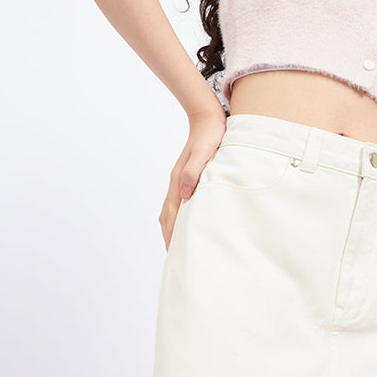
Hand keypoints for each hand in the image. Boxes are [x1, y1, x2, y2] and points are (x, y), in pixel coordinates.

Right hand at [159, 106, 226, 249]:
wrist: (208, 119)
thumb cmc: (210, 137)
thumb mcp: (204, 154)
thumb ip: (193, 173)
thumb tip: (185, 196)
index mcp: (179, 180)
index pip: (171, 214)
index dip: (171, 234)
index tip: (174, 252)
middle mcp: (177, 182)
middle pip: (167, 215)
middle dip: (169, 236)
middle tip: (175, 257)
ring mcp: (181, 179)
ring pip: (171, 209)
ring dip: (172, 227)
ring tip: (179, 244)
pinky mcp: (188, 176)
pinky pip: (178, 201)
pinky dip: (178, 216)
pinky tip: (188, 221)